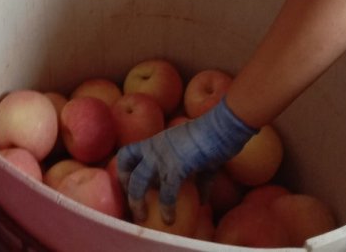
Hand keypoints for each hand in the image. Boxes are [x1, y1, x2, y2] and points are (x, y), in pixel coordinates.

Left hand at [116, 99, 255, 223]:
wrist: (221, 127)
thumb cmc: (213, 136)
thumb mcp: (200, 158)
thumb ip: (199, 179)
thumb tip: (202, 200)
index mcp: (156, 142)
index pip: (127, 152)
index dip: (124, 171)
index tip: (129, 187)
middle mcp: (153, 147)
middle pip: (125, 164)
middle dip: (125, 187)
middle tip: (133, 205)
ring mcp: (162, 156)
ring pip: (138, 180)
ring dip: (137, 202)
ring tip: (141, 217)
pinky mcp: (175, 166)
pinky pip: (166, 191)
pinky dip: (166, 207)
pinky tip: (170, 218)